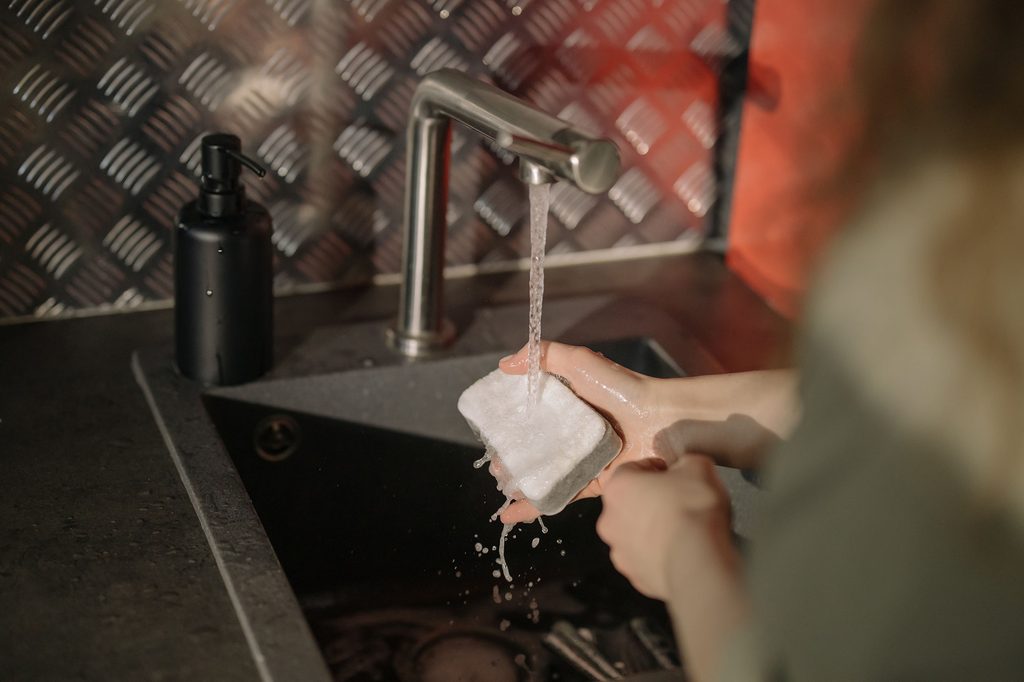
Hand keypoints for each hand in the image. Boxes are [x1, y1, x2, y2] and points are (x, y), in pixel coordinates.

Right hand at [496, 341, 797, 522]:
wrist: (665, 422)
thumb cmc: (623, 389)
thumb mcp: (581, 362)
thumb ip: (544, 356)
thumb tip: (503, 364)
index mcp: (572, 403)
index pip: (534, 413)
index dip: (512, 421)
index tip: (489, 428)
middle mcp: (577, 432)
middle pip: (537, 446)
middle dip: (512, 456)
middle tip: (493, 464)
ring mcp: (585, 459)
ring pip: (546, 473)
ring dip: (521, 482)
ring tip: (501, 486)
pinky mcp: (596, 483)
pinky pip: (562, 495)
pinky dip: (536, 507)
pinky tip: (512, 513)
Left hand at [597, 455, 747, 681]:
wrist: (697, 562)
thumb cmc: (692, 507)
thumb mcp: (698, 467)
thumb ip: (686, 461)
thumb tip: (684, 468)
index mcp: (617, 487)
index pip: (632, 469)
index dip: (656, 470)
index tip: (675, 475)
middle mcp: (608, 520)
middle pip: (629, 504)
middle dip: (650, 501)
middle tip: (679, 503)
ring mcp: (619, 552)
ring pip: (634, 534)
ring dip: (652, 531)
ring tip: (681, 531)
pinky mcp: (635, 578)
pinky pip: (646, 560)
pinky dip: (659, 556)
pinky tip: (680, 553)